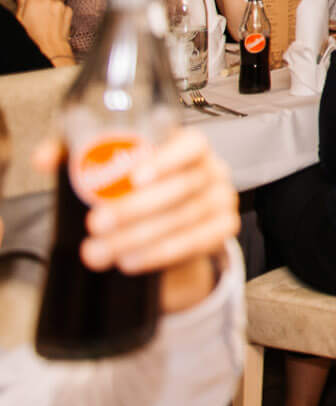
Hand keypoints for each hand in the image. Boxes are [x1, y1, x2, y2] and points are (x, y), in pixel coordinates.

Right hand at [18, 0, 73, 64]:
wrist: (50, 46)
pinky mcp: (68, 10)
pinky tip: (54, 24)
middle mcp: (48, 1)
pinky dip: (59, 14)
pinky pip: (62, 9)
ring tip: (47, 23)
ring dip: (51, 10)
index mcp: (34, 2)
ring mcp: (60, 5)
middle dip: (41, 5)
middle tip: (37, 18)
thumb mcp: (21, 21)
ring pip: (53, 4)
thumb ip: (21, 6)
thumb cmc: (34, 36)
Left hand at [47, 129, 238, 310]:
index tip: (133, 177)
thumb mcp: (111, 166)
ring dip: (140, 237)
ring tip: (101, 251)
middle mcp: (213, 170)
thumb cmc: (137, 187)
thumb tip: (43, 159)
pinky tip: (132, 261)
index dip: (166, 159)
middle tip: (97, 223)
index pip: (191, 144)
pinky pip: (197, 242)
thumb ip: (77, 156)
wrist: (167, 222)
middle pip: (184, 186)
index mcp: (190, 147)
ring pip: (187, 218)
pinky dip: (162, 254)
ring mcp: (222, 200)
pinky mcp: (223, 230)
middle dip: (137, 208)